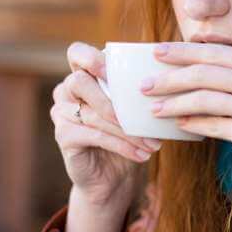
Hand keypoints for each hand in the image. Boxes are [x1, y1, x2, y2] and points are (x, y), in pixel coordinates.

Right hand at [50, 42, 162, 206]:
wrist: (113, 177)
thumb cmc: (128, 137)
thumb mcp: (135, 112)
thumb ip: (140, 93)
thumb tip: (169, 82)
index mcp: (84, 76)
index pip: (77, 53)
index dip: (91, 58)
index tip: (110, 71)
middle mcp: (67, 91)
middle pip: (79, 81)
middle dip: (112, 99)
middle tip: (143, 114)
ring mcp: (62, 114)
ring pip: (93, 114)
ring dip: (128, 130)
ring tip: (153, 143)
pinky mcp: (63, 136)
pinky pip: (95, 135)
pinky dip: (122, 145)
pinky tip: (142, 154)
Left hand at [141, 42, 231, 231]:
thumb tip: (204, 68)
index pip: (216, 52)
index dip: (183, 51)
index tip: (158, 51)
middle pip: (204, 71)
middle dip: (169, 75)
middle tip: (144, 83)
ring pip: (203, 97)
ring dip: (173, 102)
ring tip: (153, 108)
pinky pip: (211, 125)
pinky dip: (191, 124)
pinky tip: (178, 125)